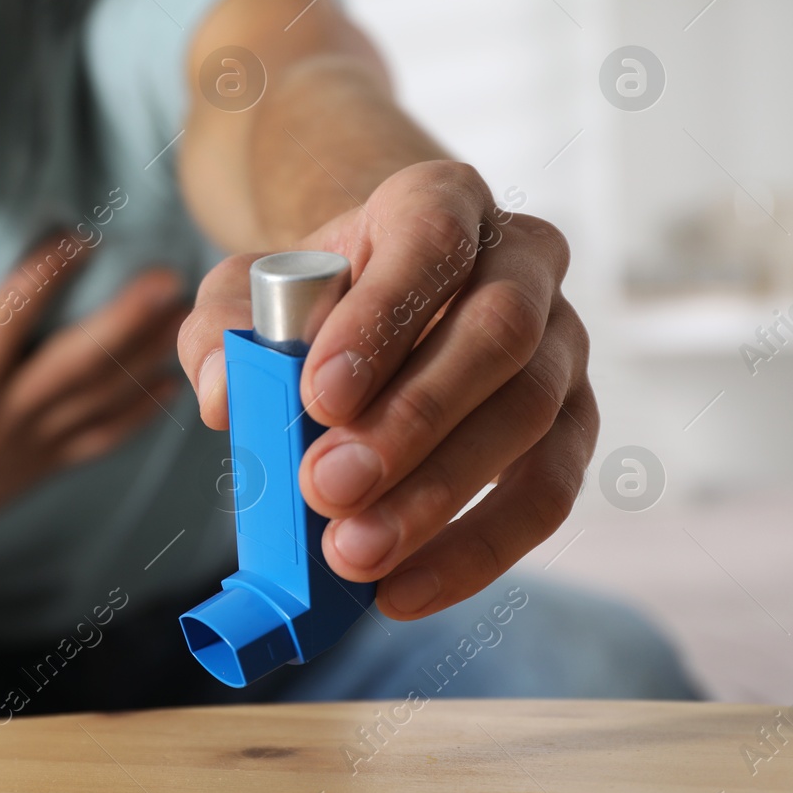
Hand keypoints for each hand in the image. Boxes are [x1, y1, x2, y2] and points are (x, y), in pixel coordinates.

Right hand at [0, 235, 186, 580]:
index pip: (9, 321)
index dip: (45, 277)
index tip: (78, 237)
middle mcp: (5, 416)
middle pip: (78, 364)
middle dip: (126, 322)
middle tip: (167, 281)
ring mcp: (31, 444)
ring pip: (100, 398)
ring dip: (145, 358)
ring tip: (184, 318)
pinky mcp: (43, 466)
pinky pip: (101, 440)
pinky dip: (139, 415)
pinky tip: (171, 388)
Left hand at [178, 160, 597, 619]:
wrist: (370, 305)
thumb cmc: (308, 296)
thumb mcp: (242, 293)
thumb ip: (220, 331)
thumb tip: (228, 399)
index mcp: (442, 201)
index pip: (431, 242)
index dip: (382, 319)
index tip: (318, 394)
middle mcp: (524, 262)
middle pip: (497, 336)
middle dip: (412, 422)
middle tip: (324, 488)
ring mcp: (562, 342)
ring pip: (531, 420)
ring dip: (441, 497)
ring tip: (352, 554)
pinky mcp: (573, 422)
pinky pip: (547, 492)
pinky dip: (477, 550)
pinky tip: (403, 590)